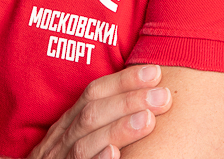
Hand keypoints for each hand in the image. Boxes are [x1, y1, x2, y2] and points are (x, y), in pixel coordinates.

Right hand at [28, 65, 171, 158]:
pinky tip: (114, 154)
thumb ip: (98, 121)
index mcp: (66, 123)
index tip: (155, 72)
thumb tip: (141, 103)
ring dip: (117, 128)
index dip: (123, 81)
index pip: (94, 93)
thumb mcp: (75, 138)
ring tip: (148, 120)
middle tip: (163, 95)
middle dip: (128, 100)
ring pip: (84, 142)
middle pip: (92, 112)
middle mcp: (60, 139)